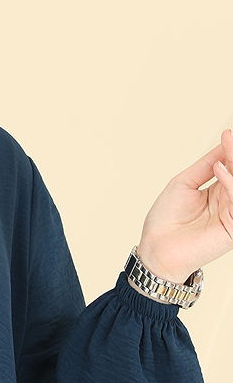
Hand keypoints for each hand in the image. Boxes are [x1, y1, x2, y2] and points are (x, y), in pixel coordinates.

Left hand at [135, 128, 232, 282]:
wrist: (156, 248)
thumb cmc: (165, 220)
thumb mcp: (183, 184)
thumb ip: (205, 166)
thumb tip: (223, 144)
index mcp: (218, 192)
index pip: (230, 167)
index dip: (229, 151)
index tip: (227, 134)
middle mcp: (228, 203)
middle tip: (229, 138)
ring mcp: (232, 215)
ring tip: (228, 147)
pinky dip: (231, 184)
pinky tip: (219, 171)